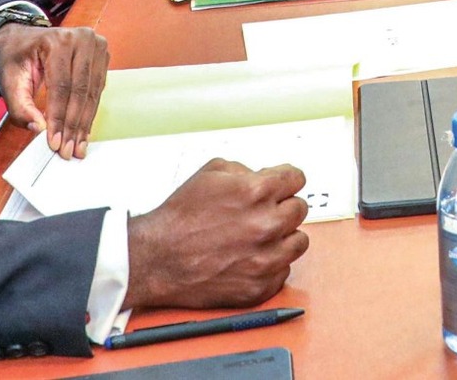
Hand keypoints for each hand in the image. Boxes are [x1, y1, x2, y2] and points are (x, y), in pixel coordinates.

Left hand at [0, 23, 108, 159]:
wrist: (23, 39)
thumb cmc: (17, 58)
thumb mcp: (10, 81)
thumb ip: (20, 106)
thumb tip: (38, 128)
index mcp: (57, 41)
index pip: (61, 86)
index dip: (59, 117)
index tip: (55, 142)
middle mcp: (81, 39)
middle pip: (81, 90)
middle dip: (73, 124)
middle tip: (68, 150)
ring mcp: (96, 45)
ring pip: (93, 92)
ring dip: (84, 122)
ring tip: (78, 146)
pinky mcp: (102, 55)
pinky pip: (98, 89)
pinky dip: (90, 112)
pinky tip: (84, 130)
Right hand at [125, 158, 309, 310]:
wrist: (157, 258)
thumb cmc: (179, 219)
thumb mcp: (211, 173)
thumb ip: (246, 170)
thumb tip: (267, 176)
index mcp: (256, 192)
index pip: (297, 179)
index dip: (287, 180)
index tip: (284, 186)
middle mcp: (266, 225)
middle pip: (300, 209)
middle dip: (283, 207)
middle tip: (265, 212)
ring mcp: (265, 259)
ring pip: (298, 242)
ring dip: (283, 237)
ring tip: (261, 236)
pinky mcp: (259, 286)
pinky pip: (284, 270)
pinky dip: (271, 264)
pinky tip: (250, 257)